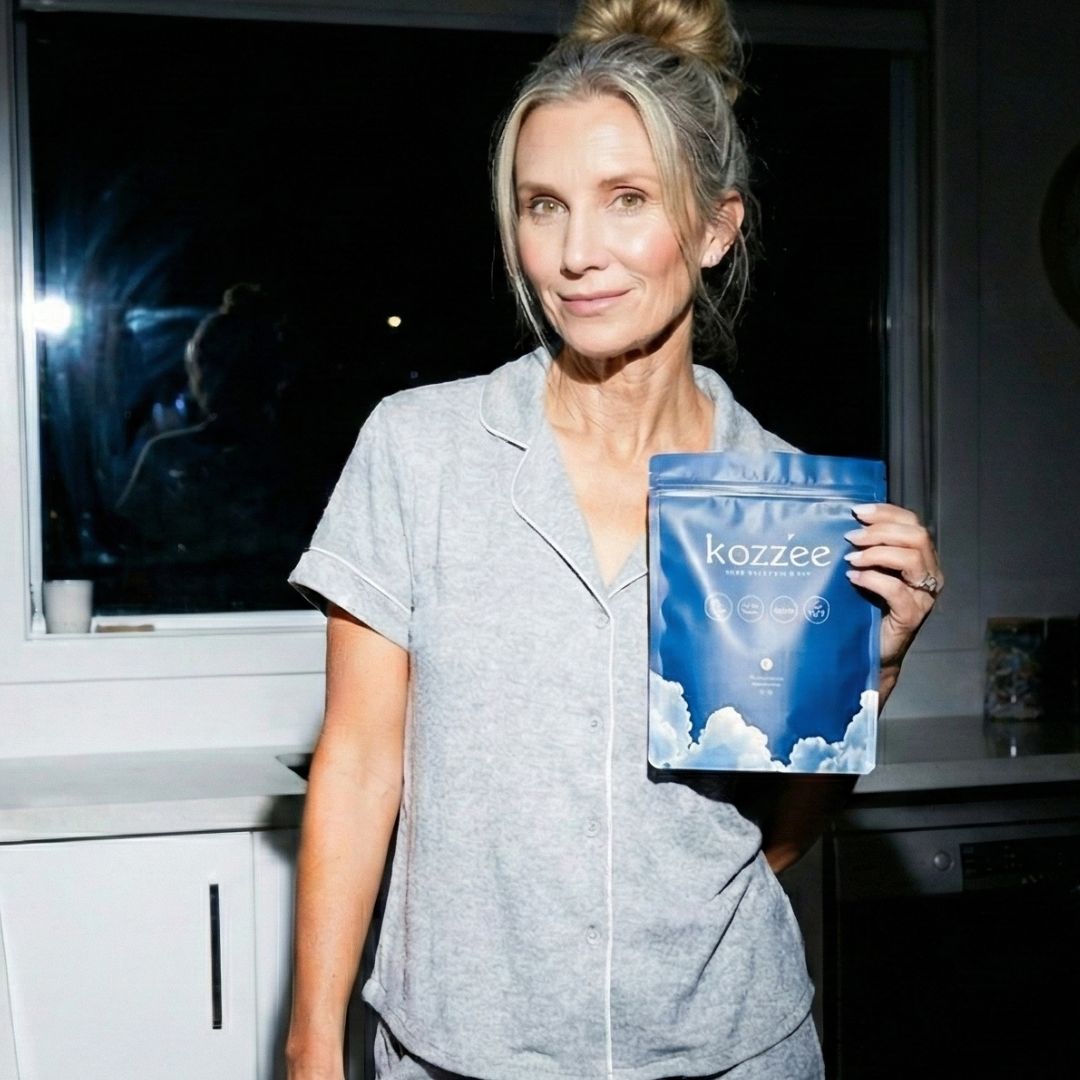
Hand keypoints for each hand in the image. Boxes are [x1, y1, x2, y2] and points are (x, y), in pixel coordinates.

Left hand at [842, 502, 942, 700]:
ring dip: (877, 553)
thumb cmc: (868, 608)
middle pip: (917, 537)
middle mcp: (930, 574)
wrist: (871, 652)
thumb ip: (867, 549)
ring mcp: (924, 596)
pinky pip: (897, 590)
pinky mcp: (912, 616)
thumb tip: (846, 523)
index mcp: (922, 558)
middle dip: (881, 531)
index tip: (857, 511)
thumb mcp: (869, 571)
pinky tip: (853, 578)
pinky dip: (873, 579)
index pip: (913, 523)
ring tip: (851, 559)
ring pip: (912, 559)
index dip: (886, 513)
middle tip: (851, 537)